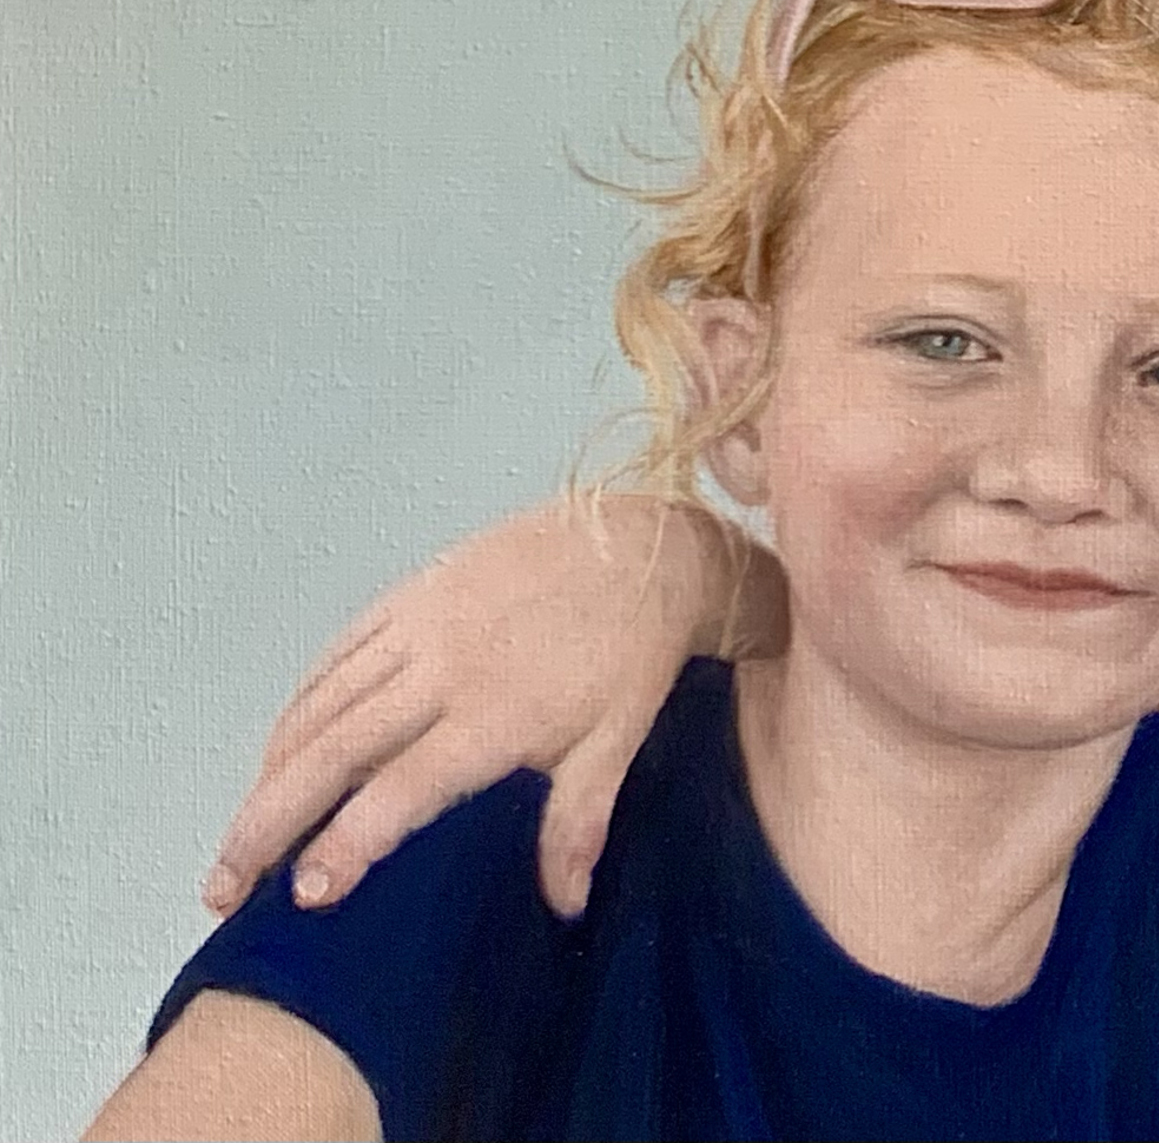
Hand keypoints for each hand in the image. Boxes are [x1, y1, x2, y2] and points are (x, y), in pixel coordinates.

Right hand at [204, 496, 755, 918]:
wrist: (644, 543)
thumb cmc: (634, 651)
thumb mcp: (619, 740)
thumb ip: (579, 823)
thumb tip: (564, 907)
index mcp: (495, 715)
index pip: (401, 789)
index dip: (347, 842)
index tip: (301, 895)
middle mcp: (441, 671)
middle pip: (331, 752)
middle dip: (267, 823)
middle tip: (222, 887)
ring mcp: (418, 626)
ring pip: (318, 704)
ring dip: (267, 772)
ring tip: (240, 835)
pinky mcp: (410, 592)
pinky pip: (334, 654)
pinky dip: (296, 705)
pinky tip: (277, 748)